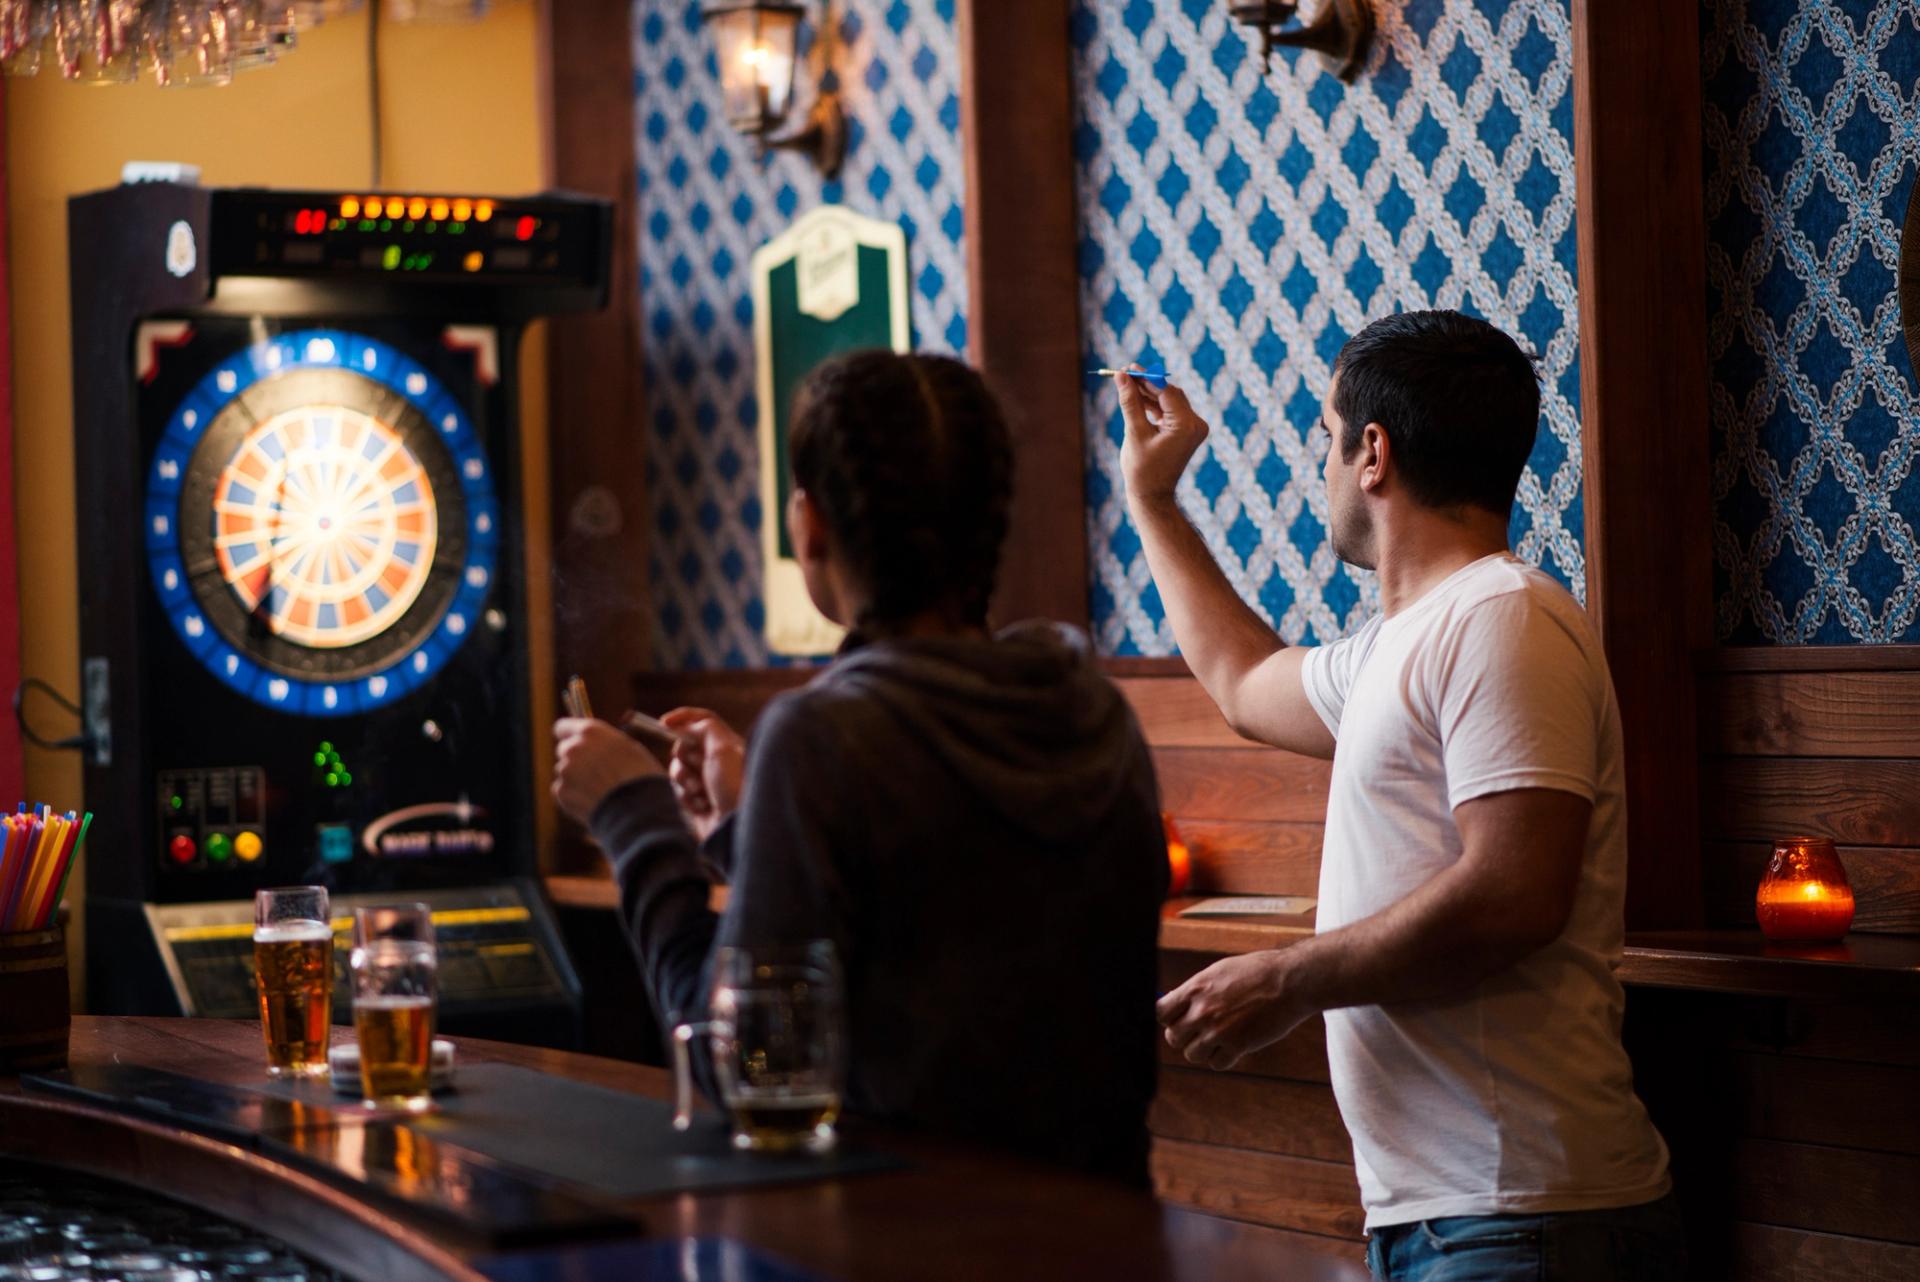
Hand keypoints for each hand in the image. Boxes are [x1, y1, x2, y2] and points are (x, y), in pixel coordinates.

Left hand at [552, 717, 661, 823]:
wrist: (636, 809)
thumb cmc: (640, 777)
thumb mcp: (628, 749)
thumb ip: (605, 744)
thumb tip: (598, 745)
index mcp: (590, 732)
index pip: (563, 727)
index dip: (569, 735)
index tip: (574, 741)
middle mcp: (573, 748)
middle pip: (564, 749)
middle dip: (576, 758)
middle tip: (594, 771)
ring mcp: (565, 771)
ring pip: (565, 772)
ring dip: (577, 778)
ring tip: (600, 790)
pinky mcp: (562, 793)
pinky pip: (564, 791)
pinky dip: (575, 796)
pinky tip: (594, 801)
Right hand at [660, 707, 745, 841]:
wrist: (737, 828)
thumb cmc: (736, 786)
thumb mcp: (723, 748)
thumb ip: (704, 728)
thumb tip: (686, 726)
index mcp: (728, 743)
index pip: (703, 720)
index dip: (682, 718)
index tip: (664, 724)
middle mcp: (718, 760)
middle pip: (684, 745)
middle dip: (685, 757)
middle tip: (700, 767)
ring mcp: (707, 781)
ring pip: (678, 769)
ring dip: (685, 780)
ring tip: (702, 792)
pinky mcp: (699, 801)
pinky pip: (679, 792)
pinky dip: (687, 798)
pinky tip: (703, 807)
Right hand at [1115, 369, 1210, 506]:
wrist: (1152, 496)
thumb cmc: (1142, 469)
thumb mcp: (1134, 432)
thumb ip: (1130, 402)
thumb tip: (1121, 376)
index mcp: (1187, 426)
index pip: (1166, 391)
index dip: (1146, 377)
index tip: (1128, 367)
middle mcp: (1195, 425)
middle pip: (1169, 394)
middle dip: (1146, 384)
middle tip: (1124, 373)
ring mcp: (1192, 429)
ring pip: (1168, 401)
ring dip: (1148, 394)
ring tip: (1126, 384)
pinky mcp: (1186, 432)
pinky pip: (1169, 411)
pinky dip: (1154, 405)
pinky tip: (1136, 398)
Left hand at [1157, 950, 1308, 1070]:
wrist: (1289, 981)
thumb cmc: (1257, 972)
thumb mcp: (1219, 972)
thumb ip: (1196, 991)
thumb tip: (1177, 1006)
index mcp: (1195, 988)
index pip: (1160, 1012)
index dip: (1168, 1019)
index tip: (1178, 1019)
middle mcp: (1202, 1010)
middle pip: (1173, 1037)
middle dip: (1185, 1036)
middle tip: (1202, 1030)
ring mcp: (1219, 1030)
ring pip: (1192, 1054)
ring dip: (1204, 1050)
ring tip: (1220, 1037)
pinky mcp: (1238, 1046)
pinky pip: (1216, 1064)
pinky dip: (1223, 1059)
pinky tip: (1234, 1045)